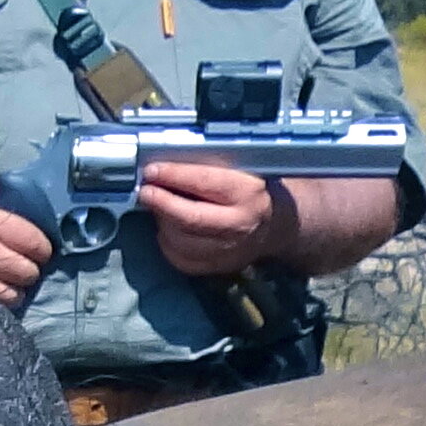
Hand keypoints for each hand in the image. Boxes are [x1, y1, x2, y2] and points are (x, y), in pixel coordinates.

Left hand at [138, 158, 406, 280]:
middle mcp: (240, 225)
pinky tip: (169, 229)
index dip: (172, 176)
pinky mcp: (219, 268)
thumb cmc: (255, 189)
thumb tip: (169, 157)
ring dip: (162, 223)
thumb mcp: (242, 168)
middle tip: (146, 191)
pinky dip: (169, 244)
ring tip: (159, 207)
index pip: (203, 183)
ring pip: (181, 242)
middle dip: (161, 203)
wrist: (279, 225)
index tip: (151, 170)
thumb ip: (210, 165)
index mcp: (248, 192)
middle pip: (189, 219)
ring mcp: (229, 251)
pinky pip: (182, 260)